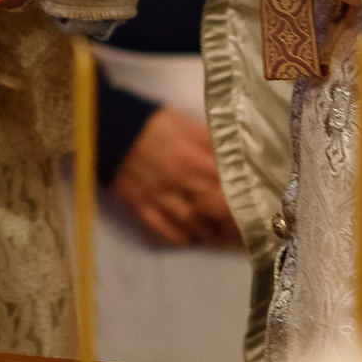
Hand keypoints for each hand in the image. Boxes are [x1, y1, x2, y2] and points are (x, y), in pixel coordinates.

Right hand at [110, 105, 239, 246]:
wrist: (109, 127)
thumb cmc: (152, 122)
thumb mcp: (186, 123)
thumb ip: (210, 141)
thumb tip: (233, 154)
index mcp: (194, 159)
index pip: (227, 185)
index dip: (242, 198)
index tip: (253, 206)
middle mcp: (181, 182)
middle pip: (211, 210)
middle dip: (229, 222)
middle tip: (240, 228)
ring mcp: (159, 196)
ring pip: (190, 223)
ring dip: (208, 233)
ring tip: (219, 238)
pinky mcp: (140, 205)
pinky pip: (162, 227)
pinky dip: (178, 236)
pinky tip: (188, 239)